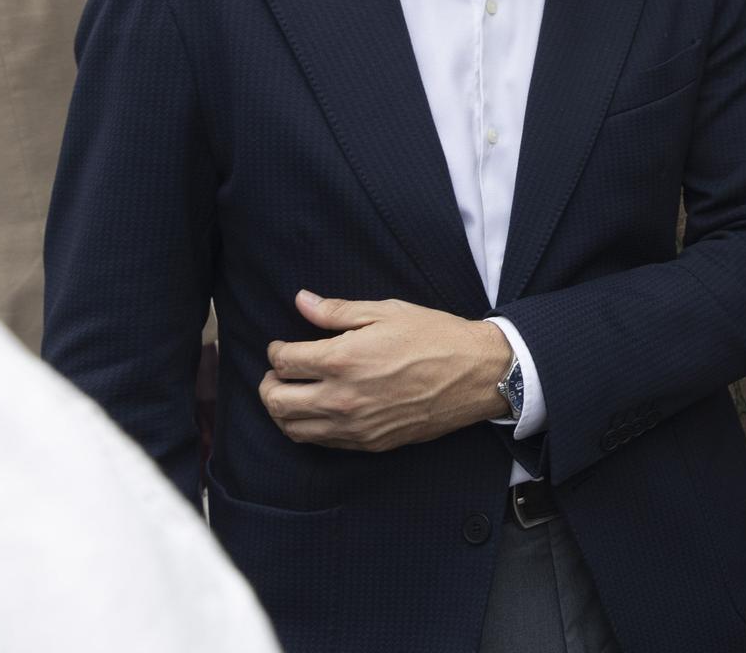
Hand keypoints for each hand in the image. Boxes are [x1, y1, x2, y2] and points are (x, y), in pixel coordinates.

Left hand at [260, 290, 511, 451]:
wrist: (477, 374)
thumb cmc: (435, 337)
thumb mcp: (386, 312)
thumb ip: (337, 311)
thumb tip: (301, 301)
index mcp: (342, 360)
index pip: (284, 362)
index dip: (275, 351)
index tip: (281, 346)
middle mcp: (342, 398)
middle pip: (276, 401)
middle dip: (269, 384)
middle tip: (278, 373)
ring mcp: (355, 426)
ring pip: (293, 428)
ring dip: (282, 411)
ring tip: (291, 394)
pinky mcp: (369, 443)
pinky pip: (321, 442)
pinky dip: (308, 428)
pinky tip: (317, 411)